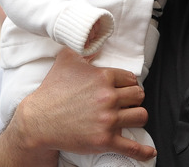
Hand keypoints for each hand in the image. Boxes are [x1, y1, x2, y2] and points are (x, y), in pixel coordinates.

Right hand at [0, 49, 155, 165]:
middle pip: (139, 96)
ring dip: (137, 116)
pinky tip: (151, 152)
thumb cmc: (51, 90)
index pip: (131, 78)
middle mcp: (108, 98)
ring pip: (141, 116)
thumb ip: (84, 47)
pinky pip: (132, 147)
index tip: (122, 88)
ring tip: (130, 117)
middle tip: (125, 102)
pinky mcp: (104, 140)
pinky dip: (144, 151)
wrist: (37, 121)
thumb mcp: (66, 60)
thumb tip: (94, 37)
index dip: (127, 83)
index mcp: (103, 78)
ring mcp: (107, 120)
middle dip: (133, 98)